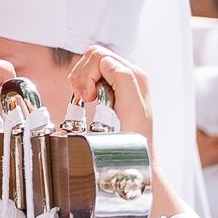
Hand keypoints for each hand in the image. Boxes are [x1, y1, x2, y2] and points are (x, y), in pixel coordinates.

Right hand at [62, 46, 190, 217]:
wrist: (137, 162)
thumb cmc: (136, 141)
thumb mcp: (134, 110)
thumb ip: (124, 80)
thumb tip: (106, 61)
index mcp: (133, 75)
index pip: (99, 55)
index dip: (88, 74)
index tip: (89, 96)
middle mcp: (126, 76)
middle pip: (91, 57)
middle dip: (82, 77)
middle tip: (86, 98)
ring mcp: (116, 84)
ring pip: (87, 66)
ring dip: (81, 82)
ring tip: (87, 101)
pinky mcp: (107, 92)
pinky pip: (87, 78)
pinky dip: (81, 88)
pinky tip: (87, 102)